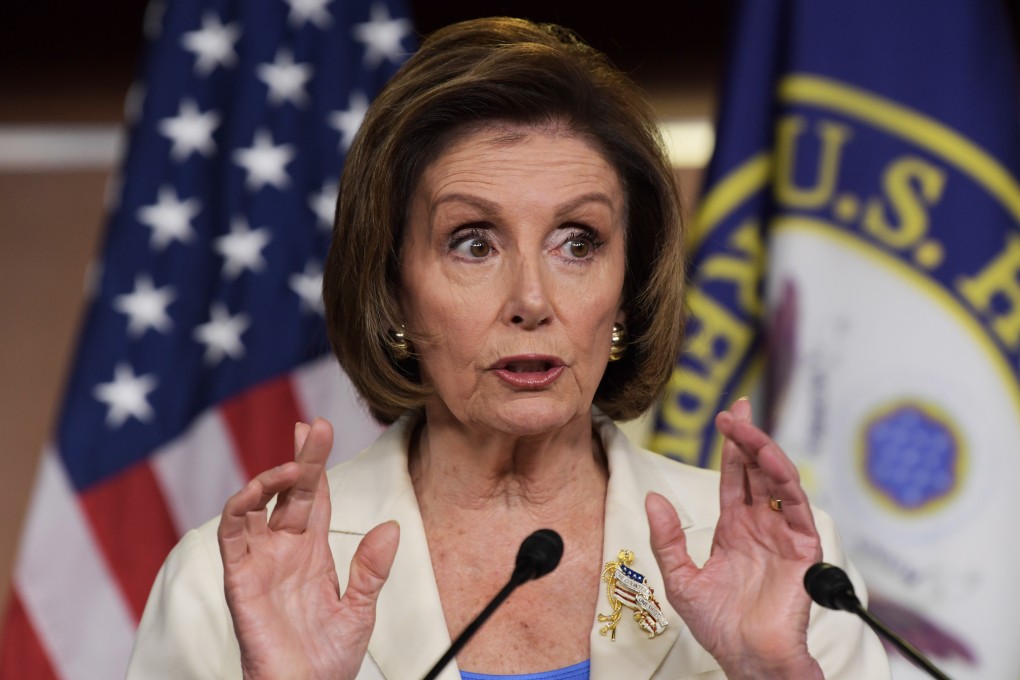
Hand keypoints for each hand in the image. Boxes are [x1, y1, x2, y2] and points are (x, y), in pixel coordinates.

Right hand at [217, 418, 399, 679]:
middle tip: (312, 426)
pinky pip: (232, 536)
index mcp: (311, 551)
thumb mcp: (361, 608)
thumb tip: (391, 526)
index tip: (319, 428)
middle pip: (288, 491)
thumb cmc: (328, 658)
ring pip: (255, 506)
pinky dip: (239, 509)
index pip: (312, 496)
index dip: (315, 463)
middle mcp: (283, 549)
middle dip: (301, 457)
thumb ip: (371, 568)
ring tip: (295, 464)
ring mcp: (259, 561)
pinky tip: (256, 491)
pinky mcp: (239, 580)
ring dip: (270, 479)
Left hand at [646, 398, 822, 678]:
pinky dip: (786, 481)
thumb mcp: (679, 577)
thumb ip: (666, 537)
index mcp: (734, 528)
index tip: (726, 416)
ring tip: (746, 428)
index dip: (731, 446)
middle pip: (757, 470)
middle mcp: (760, 525)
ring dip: (764, 451)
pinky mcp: (802, 549)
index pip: (734, 477)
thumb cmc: (718, 625)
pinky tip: (771, 461)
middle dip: (748, 437)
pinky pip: (797, 508)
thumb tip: (652, 498)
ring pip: (778, 482)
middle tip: (734, 410)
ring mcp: (782, 534)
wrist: (746, 658)